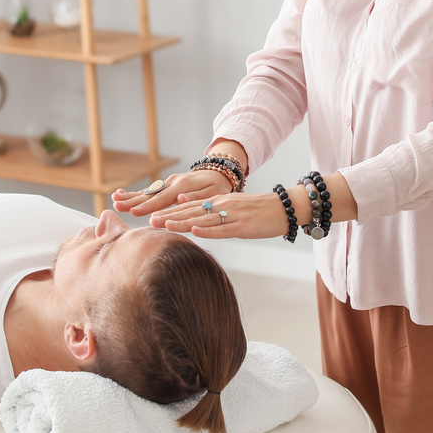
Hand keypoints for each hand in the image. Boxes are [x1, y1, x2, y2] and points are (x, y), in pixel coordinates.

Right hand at [112, 169, 231, 216]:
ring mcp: (168, 183)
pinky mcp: (165, 185)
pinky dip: (134, 193)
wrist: (219, 173)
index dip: (149, 207)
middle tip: (118, 206)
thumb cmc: (218, 186)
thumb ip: (197, 197)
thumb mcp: (213, 192)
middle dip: (133, 201)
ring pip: (146, 192)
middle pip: (150, 195)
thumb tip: (181, 200)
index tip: (135, 212)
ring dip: (130, 196)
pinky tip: (121, 194)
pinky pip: (148, 190)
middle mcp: (172, 183)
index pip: (163, 199)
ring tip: (115, 200)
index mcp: (183, 186)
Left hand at [149, 191, 295, 239]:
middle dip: (170, 216)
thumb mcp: (230, 205)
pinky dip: (208, 229)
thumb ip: (209, 206)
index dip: (170, 211)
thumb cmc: (256, 210)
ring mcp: (232, 215)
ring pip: (203, 219)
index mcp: (218, 201)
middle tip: (150, 220)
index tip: (151, 215)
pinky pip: (223, 229)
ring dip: (183, 222)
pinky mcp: (243, 226)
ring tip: (165, 224)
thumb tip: (184, 203)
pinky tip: (195, 230)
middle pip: (191, 211)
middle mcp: (222, 205)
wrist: (283, 208)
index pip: (189, 206)